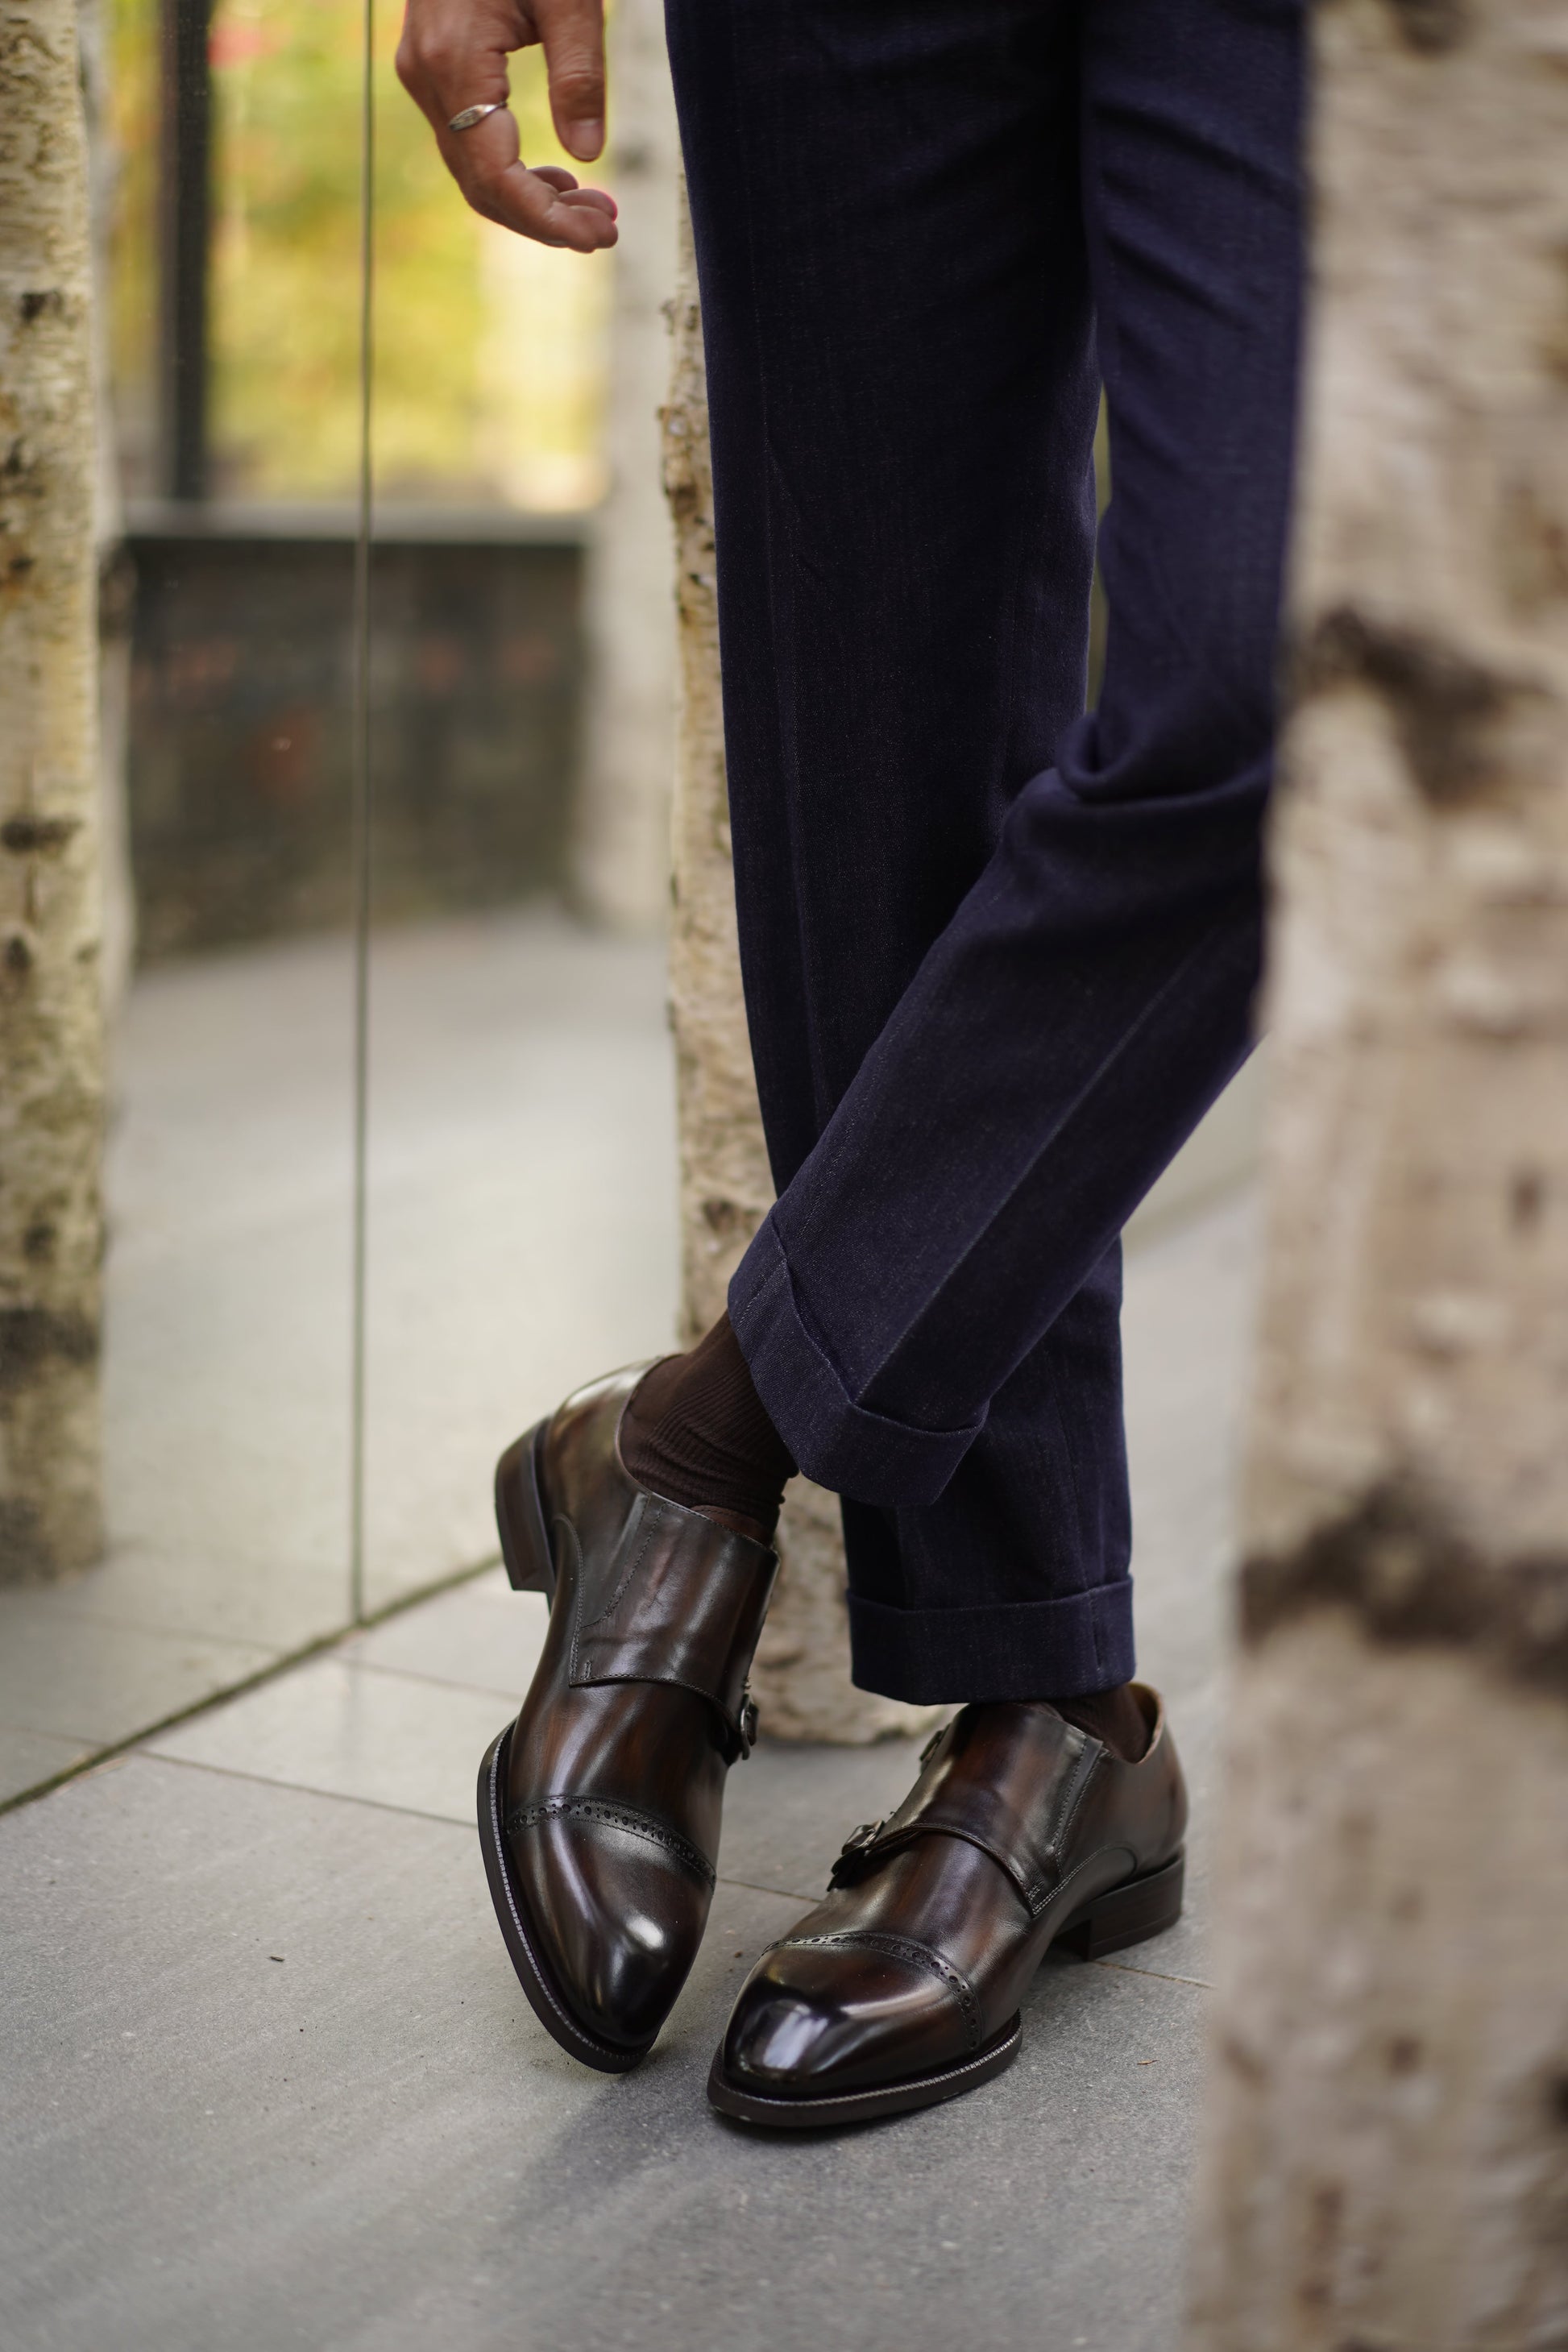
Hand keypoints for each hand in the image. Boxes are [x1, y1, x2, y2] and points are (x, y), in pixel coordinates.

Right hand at [396, 0, 617, 251]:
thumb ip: (579, 75)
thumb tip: (588, 156)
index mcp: (455, 60)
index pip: (495, 175)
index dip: (546, 219)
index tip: (600, 237)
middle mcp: (426, 74)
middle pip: (481, 184)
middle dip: (545, 220)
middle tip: (608, 231)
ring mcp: (423, 72)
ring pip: (473, 169)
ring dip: (533, 200)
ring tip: (596, 211)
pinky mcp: (434, 67)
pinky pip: (469, 140)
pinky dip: (514, 170)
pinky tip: (561, 180)